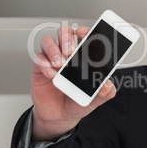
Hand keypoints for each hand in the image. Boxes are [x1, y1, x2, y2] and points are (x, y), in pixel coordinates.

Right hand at [30, 24, 116, 140]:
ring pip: (48, 41)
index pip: (83, 35)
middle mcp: (67, 53)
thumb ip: (105, 92)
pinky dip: (44, 64)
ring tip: (60, 64)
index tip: (83, 33)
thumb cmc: (77, 101)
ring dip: (53, 49)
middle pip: (64, 32)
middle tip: (70, 51)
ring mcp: (52, 59)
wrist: (59, 116)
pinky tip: (51, 75)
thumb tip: (108, 84)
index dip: (83, 31)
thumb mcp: (96, 100)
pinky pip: (38, 58)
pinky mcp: (39, 68)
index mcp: (83, 55)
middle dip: (66, 37)